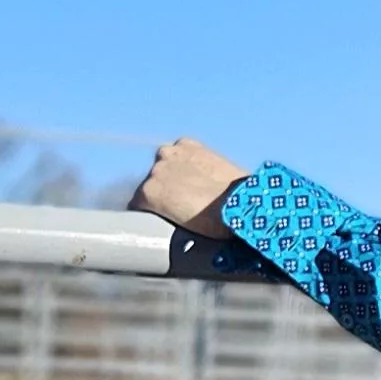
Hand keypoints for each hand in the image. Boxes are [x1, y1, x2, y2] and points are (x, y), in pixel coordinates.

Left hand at [128, 138, 250, 237]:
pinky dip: (143, 220)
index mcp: (187, 146)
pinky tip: (153, 233)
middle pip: (156, 178)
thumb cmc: (243, 198)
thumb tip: (213, 199)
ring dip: (155, 208)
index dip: (179, 187)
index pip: (172, 167)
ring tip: (170, 228)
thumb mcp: (227, 178)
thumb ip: (212, 180)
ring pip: (146, 194)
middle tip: (181, 218)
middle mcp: (167, 153)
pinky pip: (136, 208)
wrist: (240, 206)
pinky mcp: (148, 192)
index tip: (187, 203)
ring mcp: (156, 172)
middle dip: (167, 196)